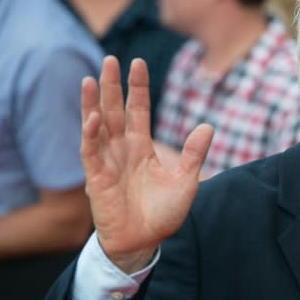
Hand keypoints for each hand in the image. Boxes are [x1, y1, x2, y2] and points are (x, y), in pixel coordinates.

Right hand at [80, 56, 213, 271]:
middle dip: (112, 85)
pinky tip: (94, 117)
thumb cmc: (163, 214)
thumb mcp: (186, 181)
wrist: (145, 242)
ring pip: (97, 126)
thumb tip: (208, 125)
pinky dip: (91, 134)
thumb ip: (194, 154)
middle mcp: (122, 149)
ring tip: (91, 78)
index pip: (138, 110)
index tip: (137, 63)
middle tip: (110, 58)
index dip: (137, 87)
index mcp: (143, 147)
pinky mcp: (96, 178)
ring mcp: (107, 162)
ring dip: (93, 103)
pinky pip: (91, 152)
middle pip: (115, 110)